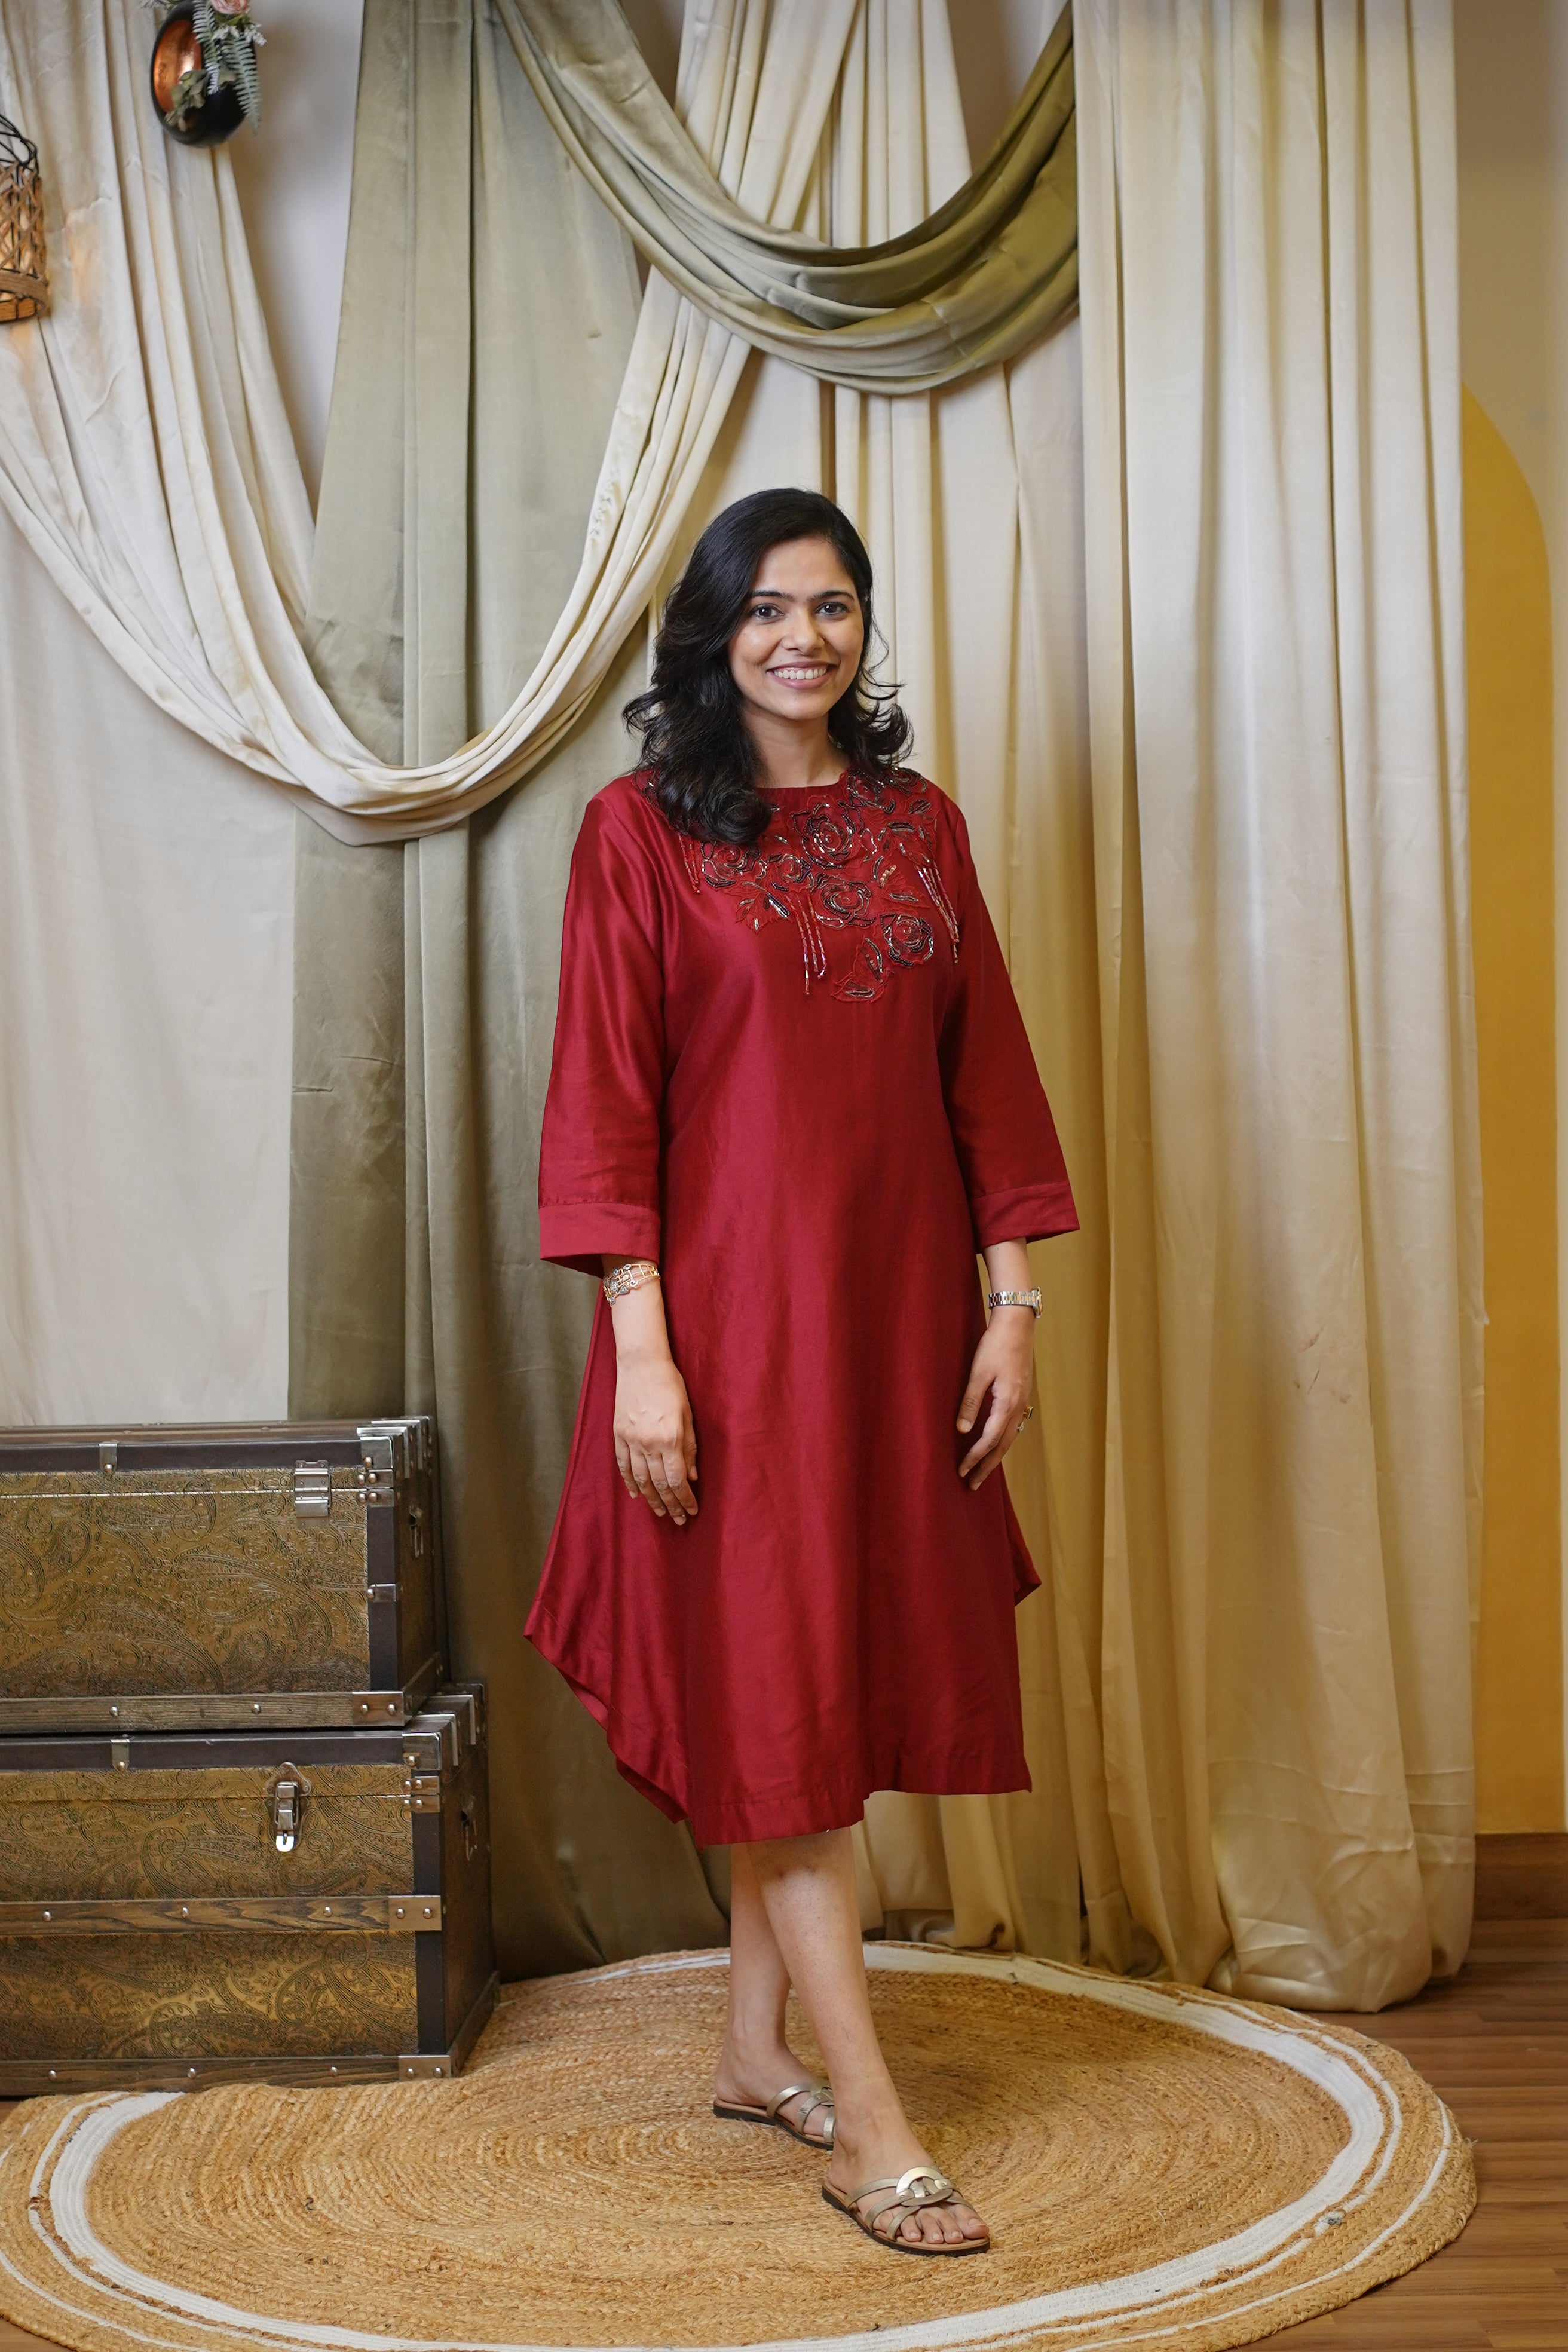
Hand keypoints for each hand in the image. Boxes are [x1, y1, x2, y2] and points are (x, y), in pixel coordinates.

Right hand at [613, 1340, 698, 1523]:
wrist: (641, 1364)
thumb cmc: (670, 1385)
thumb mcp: (688, 1415)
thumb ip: (690, 1448)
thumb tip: (692, 1476)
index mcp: (669, 1438)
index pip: (677, 1479)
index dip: (685, 1499)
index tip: (691, 1511)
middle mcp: (648, 1443)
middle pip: (659, 1484)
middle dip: (670, 1504)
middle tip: (677, 1519)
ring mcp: (630, 1440)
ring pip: (640, 1479)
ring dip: (651, 1499)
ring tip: (660, 1512)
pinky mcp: (618, 1435)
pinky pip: (623, 1465)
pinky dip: (629, 1482)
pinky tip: (636, 1495)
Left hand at [956, 1307, 1034, 1488]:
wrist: (1018, 1324)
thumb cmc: (995, 1345)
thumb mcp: (978, 1372)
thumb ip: (970, 1402)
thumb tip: (962, 1430)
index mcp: (1007, 1403)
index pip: (989, 1440)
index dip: (974, 1458)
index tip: (961, 1472)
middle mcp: (1018, 1406)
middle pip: (1002, 1445)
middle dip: (987, 1466)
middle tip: (973, 1485)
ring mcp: (1023, 1401)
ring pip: (1010, 1437)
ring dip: (996, 1456)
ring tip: (983, 1471)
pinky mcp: (1021, 1395)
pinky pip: (1013, 1426)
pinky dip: (1003, 1441)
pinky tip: (995, 1443)